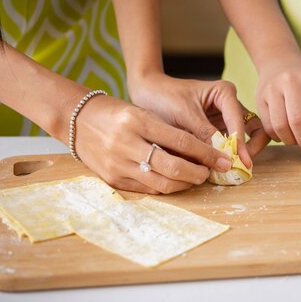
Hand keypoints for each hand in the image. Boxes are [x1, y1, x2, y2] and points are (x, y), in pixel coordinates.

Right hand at [74, 94, 234, 193]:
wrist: (77, 119)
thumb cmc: (116, 112)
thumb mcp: (143, 112)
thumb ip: (168, 131)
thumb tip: (202, 151)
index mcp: (139, 121)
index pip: (183, 142)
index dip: (207, 154)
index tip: (224, 159)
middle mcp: (127, 143)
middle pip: (174, 167)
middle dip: (199, 173)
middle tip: (211, 172)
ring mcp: (118, 164)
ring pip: (162, 183)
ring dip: (185, 184)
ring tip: (196, 178)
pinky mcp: (112, 179)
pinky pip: (147, 189)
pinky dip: (166, 187)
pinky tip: (176, 182)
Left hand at [128, 73, 268, 166]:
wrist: (147, 93)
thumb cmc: (164, 96)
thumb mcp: (184, 115)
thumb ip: (204, 134)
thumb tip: (221, 157)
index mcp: (224, 93)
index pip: (240, 119)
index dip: (241, 142)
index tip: (239, 161)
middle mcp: (229, 105)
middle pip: (255, 126)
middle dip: (252, 145)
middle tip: (243, 163)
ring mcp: (224, 119)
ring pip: (246, 137)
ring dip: (242, 152)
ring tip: (231, 167)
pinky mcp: (217, 131)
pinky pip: (229, 144)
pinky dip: (228, 155)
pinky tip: (219, 166)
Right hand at [256, 56, 300, 154]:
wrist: (278, 60)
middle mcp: (290, 81)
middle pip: (296, 120)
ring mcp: (272, 88)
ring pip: (280, 125)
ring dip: (289, 140)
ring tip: (296, 142)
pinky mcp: (259, 97)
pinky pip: (268, 124)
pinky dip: (277, 136)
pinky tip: (284, 135)